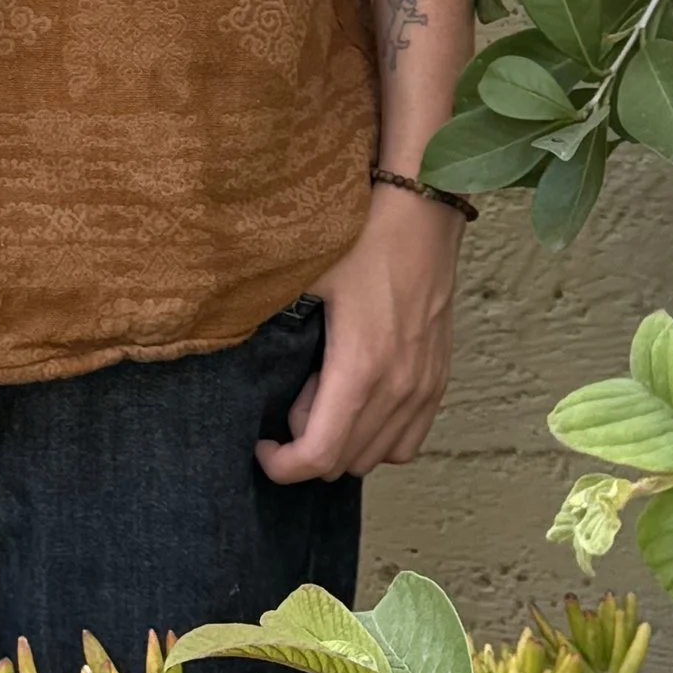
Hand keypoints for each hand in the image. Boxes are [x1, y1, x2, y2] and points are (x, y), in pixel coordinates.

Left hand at [256, 183, 462, 484]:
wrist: (422, 208)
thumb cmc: (362, 236)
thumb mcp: (304, 276)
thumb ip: (269, 322)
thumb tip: (233, 348)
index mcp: (360, 367)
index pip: (319, 455)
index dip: (282, 465)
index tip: (261, 445)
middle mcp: (398, 387)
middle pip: (346, 462)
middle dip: (307, 446)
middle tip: (290, 398)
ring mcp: (423, 386)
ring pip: (378, 456)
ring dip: (343, 443)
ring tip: (324, 395)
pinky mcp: (438, 378)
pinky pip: (409, 440)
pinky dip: (378, 437)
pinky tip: (358, 400)